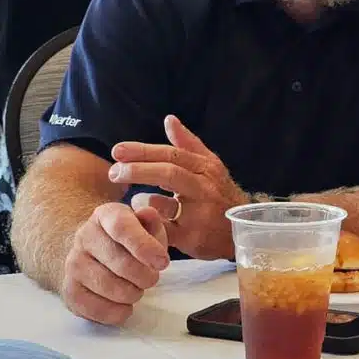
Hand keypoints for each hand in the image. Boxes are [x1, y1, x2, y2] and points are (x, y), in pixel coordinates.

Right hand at [61, 195, 171, 325]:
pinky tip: (123, 303)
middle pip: (120, 263)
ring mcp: (73, 264)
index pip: (121, 227)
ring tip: (136, 288)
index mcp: (104, 216)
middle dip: (146, 276)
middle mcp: (83, 237)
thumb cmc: (126, 243)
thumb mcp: (144, 227)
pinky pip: (98, 309)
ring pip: (110, 288)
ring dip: (133, 294)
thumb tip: (149, 214)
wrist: (91, 257)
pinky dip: (118, 311)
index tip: (162, 262)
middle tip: (151, 277)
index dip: (144, 246)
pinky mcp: (70, 291)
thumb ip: (152, 223)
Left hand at [107, 115, 244, 258]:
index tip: (117, 151)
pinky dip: (148, 222)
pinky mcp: (193, 239)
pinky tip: (141, 218)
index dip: (142, 151)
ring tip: (130, 199)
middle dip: (137, 170)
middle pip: (168, 173)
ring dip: (142, 199)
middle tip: (113, 172)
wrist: (244, 230)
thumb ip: (188, 143)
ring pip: (164, 204)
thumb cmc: (220, 194)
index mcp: (206, 168)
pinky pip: (163, 229)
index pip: (171, 154)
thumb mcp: (211, 166)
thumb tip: (169, 119)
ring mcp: (200, 215)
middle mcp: (205, 189)